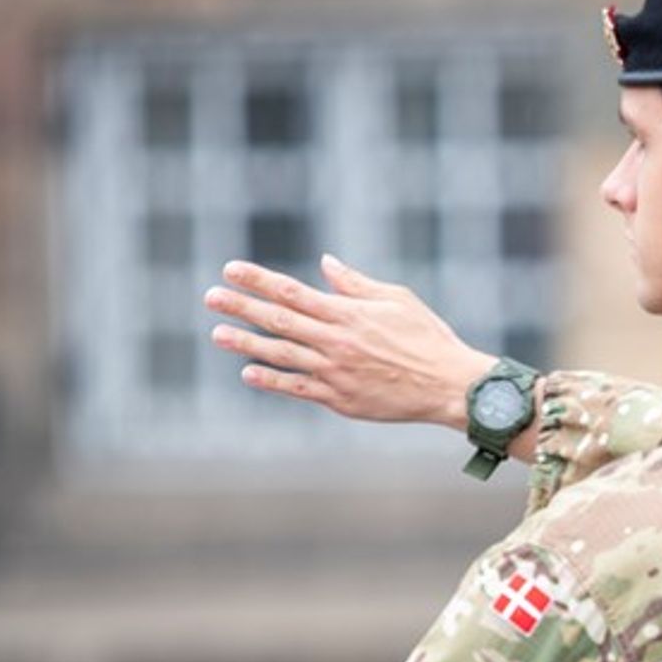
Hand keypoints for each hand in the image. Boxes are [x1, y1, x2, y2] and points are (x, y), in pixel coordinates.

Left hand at [205, 255, 493, 430]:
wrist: (449, 386)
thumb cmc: (428, 338)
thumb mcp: (398, 300)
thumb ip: (356, 284)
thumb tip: (326, 263)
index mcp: (349, 313)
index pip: (293, 292)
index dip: (258, 280)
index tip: (230, 269)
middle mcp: (337, 340)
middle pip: (279, 320)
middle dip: (242, 307)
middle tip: (212, 297)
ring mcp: (335, 371)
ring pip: (281, 353)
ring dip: (246, 342)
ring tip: (218, 334)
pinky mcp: (340, 398)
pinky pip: (298, 387)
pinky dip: (272, 380)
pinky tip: (249, 373)